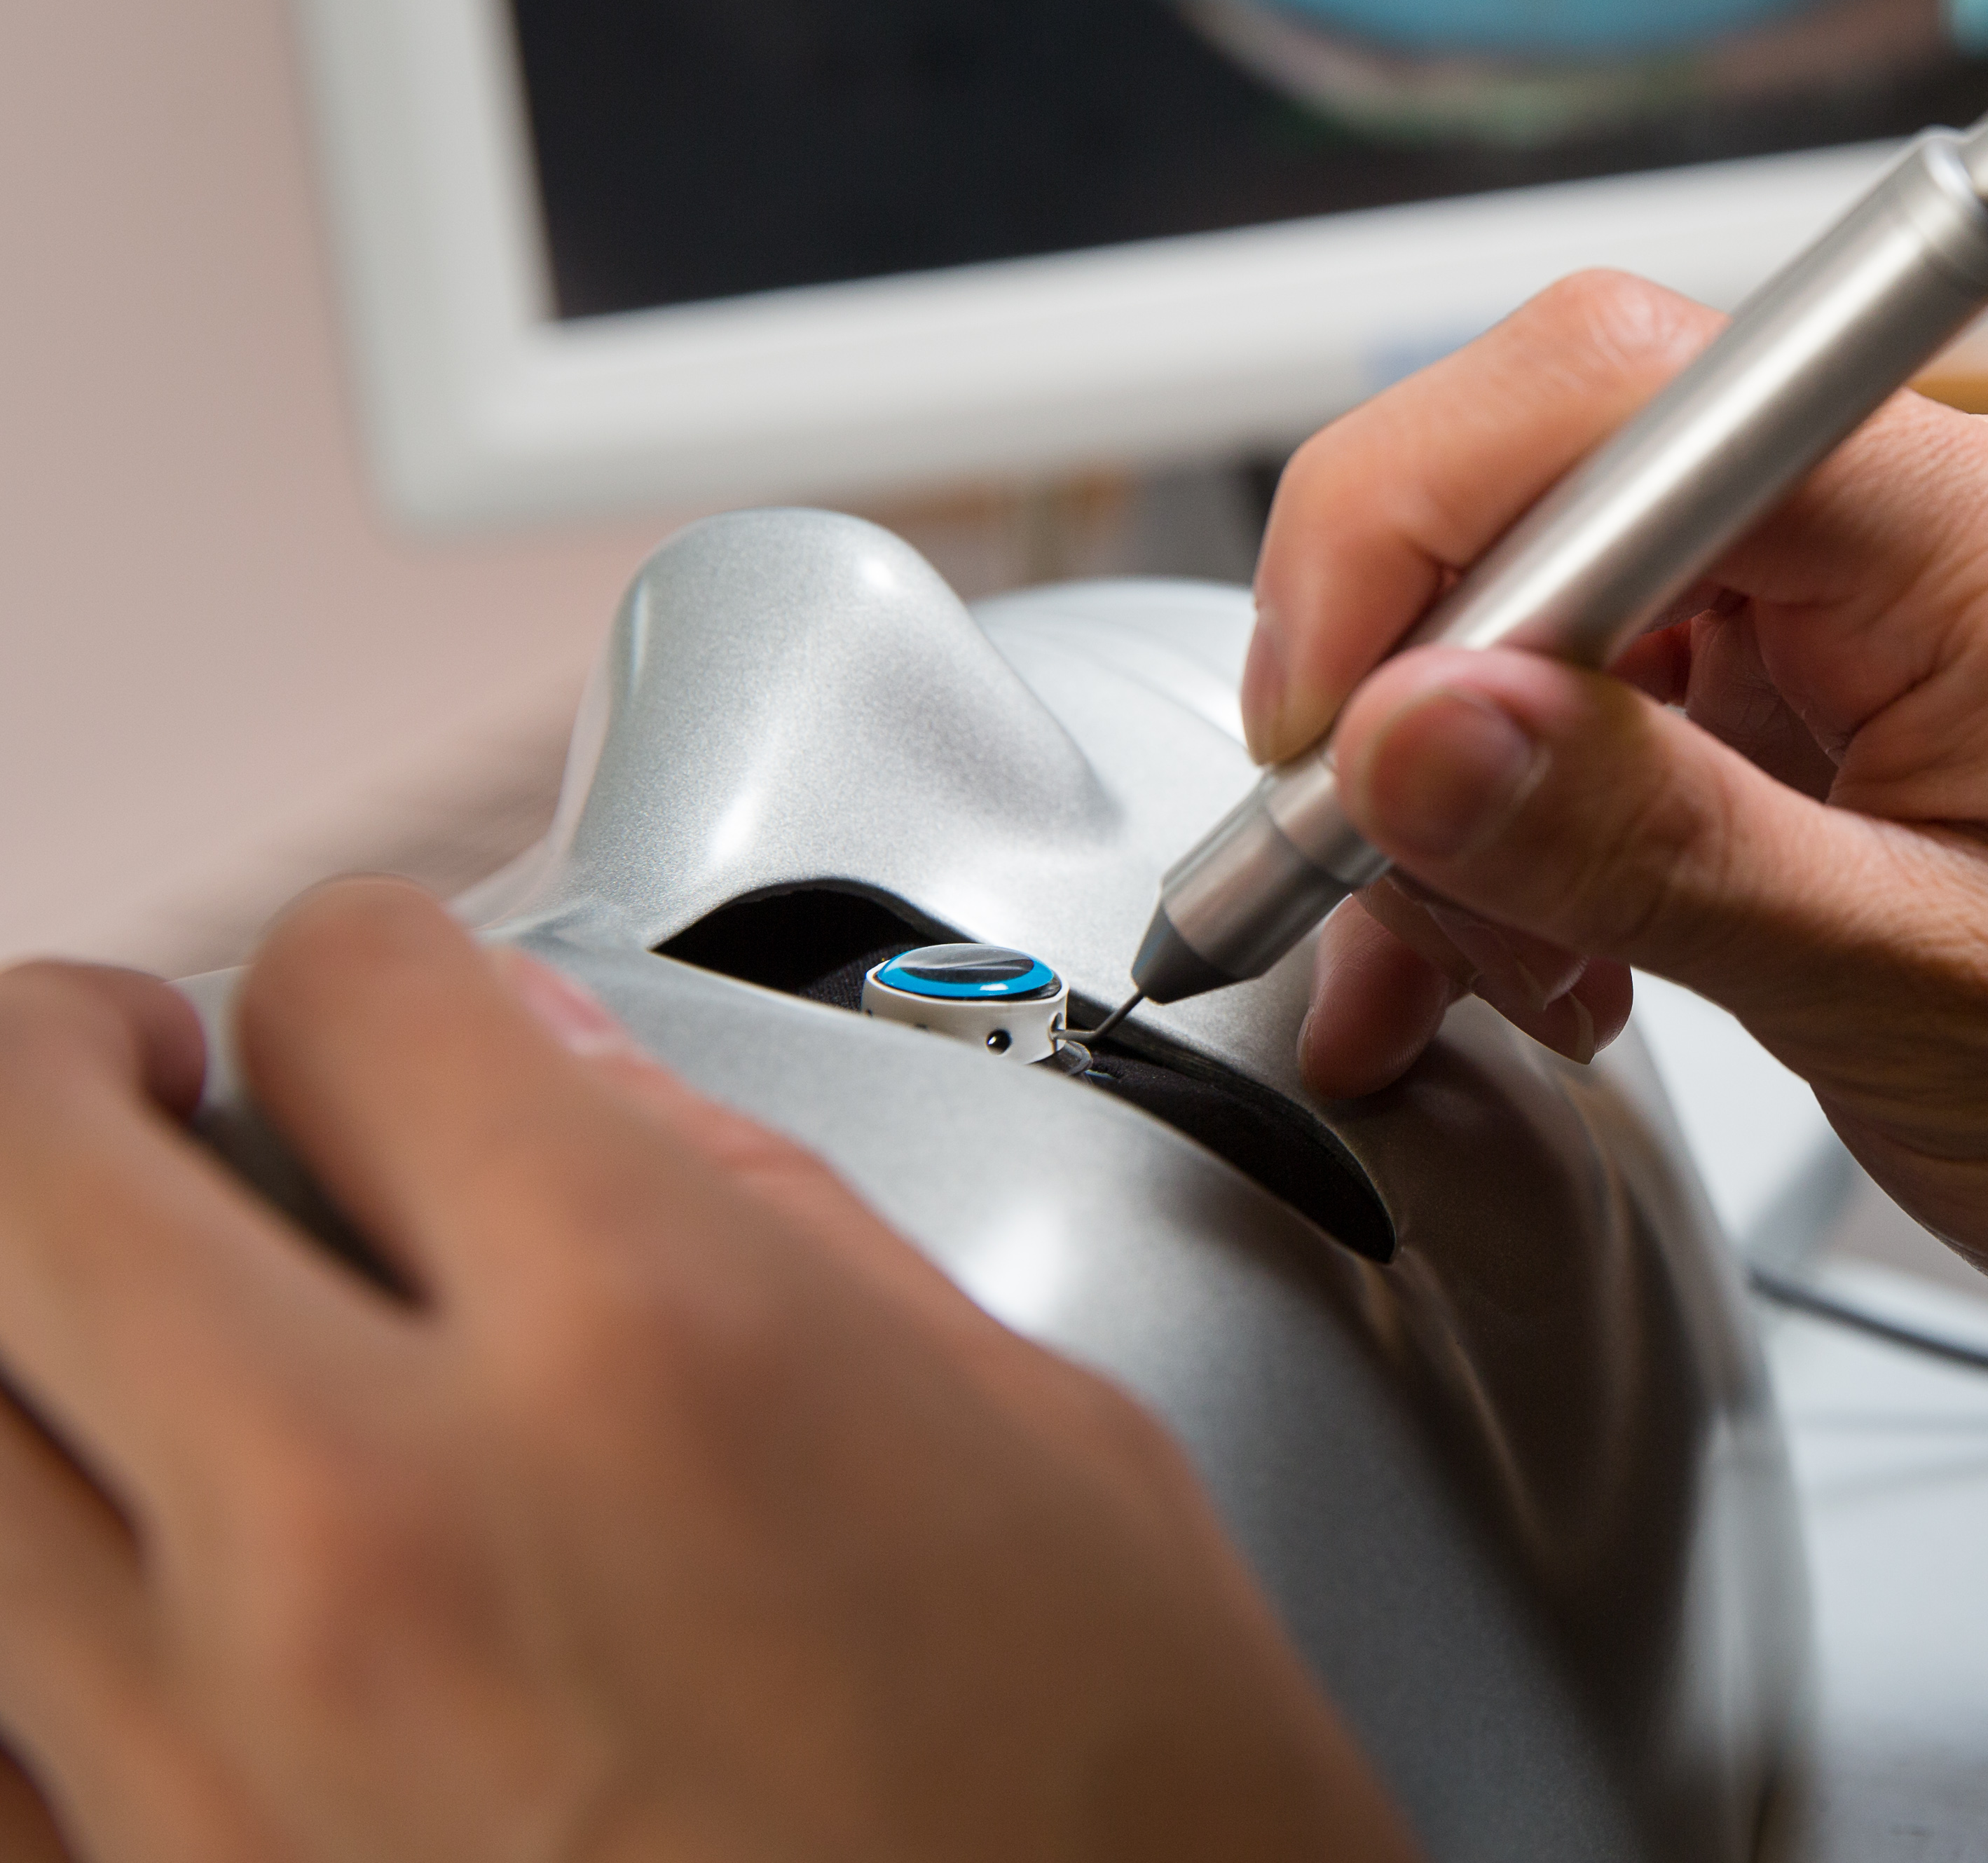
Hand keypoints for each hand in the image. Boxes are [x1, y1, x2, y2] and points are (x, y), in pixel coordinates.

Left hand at [0, 881, 1412, 1862]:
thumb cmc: (1126, 1820)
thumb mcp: (1031, 1430)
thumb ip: (767, 1222)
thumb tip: (572, 1088)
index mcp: (650, 1359)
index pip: (356, 1001)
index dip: (376, 961)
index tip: (388, 997)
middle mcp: (387, 1548)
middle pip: (24, 1168)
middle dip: (63, 1057)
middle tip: (123, 1061)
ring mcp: (229, 1777)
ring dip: (18, 1322)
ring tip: (89, 1297)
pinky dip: (31, 1614)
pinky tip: (118, 1577)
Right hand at [1260, 273, 1987, 1498]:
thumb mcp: (1929, 1004)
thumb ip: (1654, 845)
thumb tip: (1413, 723)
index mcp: (1976, 538)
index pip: (1617, 391)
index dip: (1415, 533)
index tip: (1328, 731)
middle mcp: (1949, 536)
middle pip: (1584, 495)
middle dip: (1428, 689)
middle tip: (1353, 885)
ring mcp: (1927, 628)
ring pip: (1608, 626)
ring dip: (1491, 796)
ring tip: (1464, 975)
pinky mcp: (1911, 721)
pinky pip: (1682, 722)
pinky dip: (1580, 840)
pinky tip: (1559, 966)